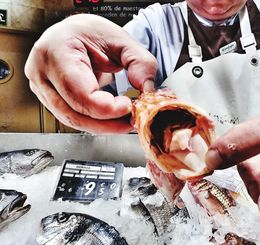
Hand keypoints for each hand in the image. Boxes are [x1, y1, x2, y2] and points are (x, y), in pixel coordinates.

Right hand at [25, 14, 156, 133]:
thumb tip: (147, 90)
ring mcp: (41, 87)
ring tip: (125, 121)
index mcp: (56, 51)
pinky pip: (73, 118)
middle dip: (107, 123)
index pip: (79, 92)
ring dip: (102, 127)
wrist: (75, 33)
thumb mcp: (122, 40)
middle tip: (132, 121)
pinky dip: (95, 122)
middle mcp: (41, 71)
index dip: (106, 108)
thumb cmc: (91, 33)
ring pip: (72, 120)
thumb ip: (140, 63)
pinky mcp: (49, 98)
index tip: (129, 106)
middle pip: (74, 113)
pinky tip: (112, 120)